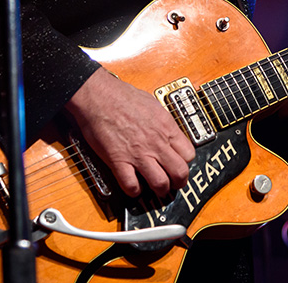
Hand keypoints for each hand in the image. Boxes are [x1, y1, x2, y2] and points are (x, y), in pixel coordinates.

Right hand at [65, 68, 194, 197]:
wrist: (99, 96)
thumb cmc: (122, 95)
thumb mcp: (153, 104)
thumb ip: (163, 122)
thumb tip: (168, 131)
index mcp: (166, 127)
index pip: (189, 154)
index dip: (185, 162)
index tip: (179, 162)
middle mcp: (156, 142)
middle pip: (180, 172)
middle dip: (179, 182)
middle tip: (174, 183)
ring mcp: (138, 153)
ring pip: (160, 183)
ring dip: (160, 190)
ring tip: (156, 188)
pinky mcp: (119, 161)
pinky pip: (131, 185)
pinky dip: (134, 190)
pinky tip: (133, 186)